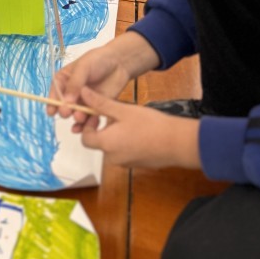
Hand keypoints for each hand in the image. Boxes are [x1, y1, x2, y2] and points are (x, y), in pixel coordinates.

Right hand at [48, 31, 160, 127]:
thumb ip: (74, 84)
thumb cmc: (98, 60)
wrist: (119, 63)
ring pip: (75, 113)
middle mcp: (71, 92)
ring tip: (80, 117)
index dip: (52, 102)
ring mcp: (83, 101)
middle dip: (65, 111)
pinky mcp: (94, 108)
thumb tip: (66, 101)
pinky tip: (83, 128)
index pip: (55, 92)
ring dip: (76, 117)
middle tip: (67, 112)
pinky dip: (85, 124)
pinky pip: (88, 119)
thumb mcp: (83, 67)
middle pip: (64, 105)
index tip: (52, 111)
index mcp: (63, 80)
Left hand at [78, 87, 201, 170]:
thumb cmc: (150, 125)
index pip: (85, 138)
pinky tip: (140, 132)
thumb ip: (100, 103)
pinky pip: (125, 153)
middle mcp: (113, 158)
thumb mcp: (123, 110)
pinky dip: (126, 143)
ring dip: (115, 135)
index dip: (88, 125)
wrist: (177, 143)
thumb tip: (82, 92)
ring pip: (113, 147)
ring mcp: (126, 164)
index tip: (98, 115)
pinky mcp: (138, 165)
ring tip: (130, 122)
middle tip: (116, 115)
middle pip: (99, 143)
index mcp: (106, 144)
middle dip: (103, 129)